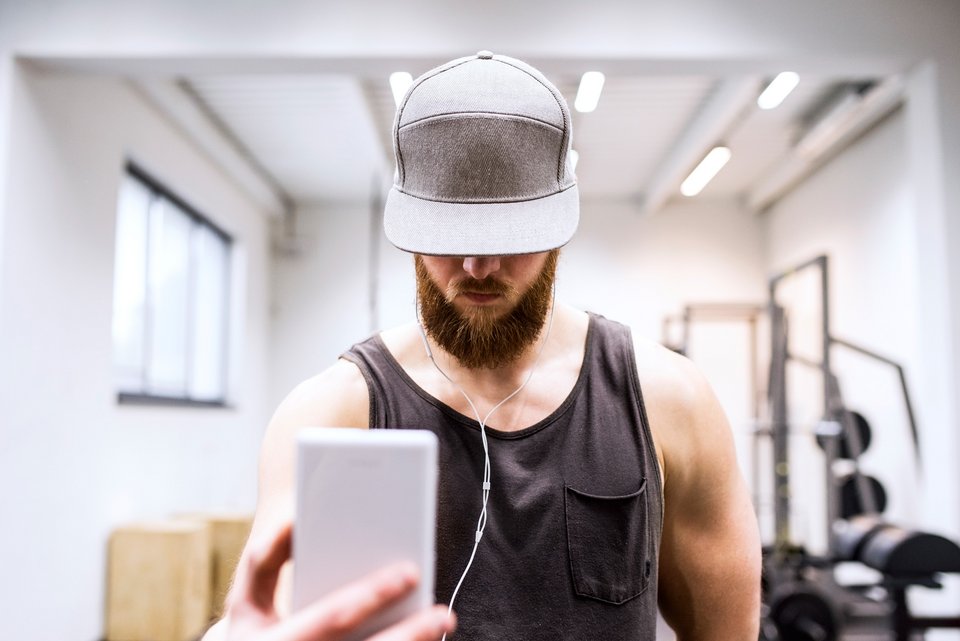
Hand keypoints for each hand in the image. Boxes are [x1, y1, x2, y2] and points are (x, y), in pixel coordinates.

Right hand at [224, 522, 455, 640]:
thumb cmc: (255, 630)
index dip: (372, 594)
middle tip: (441, 610)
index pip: (332, 616)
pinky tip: (425, 640)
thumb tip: (294, 520)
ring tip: (442, 620)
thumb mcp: (247, 600)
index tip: (410, 571)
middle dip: (407, 630)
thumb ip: (265, 559)